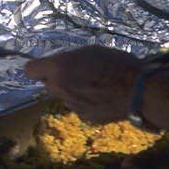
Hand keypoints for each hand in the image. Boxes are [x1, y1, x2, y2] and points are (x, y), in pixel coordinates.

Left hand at [23, 46, 140, 122]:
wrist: (138, 91)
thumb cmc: (116, 64)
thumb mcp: (90, 51)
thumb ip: (69, 60)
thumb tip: (63, 66)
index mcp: (57, 69)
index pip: (30, 70)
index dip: (39, 68)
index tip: (49, 66)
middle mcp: (60, 88)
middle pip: (49, 85)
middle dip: (59, 80)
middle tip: (78, 73)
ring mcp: (72, 106)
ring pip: (65, 97)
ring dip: (74, 91)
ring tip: (96, 85)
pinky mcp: (85, 117)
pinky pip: (80, 107)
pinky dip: (87, 103)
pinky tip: (103, 97)